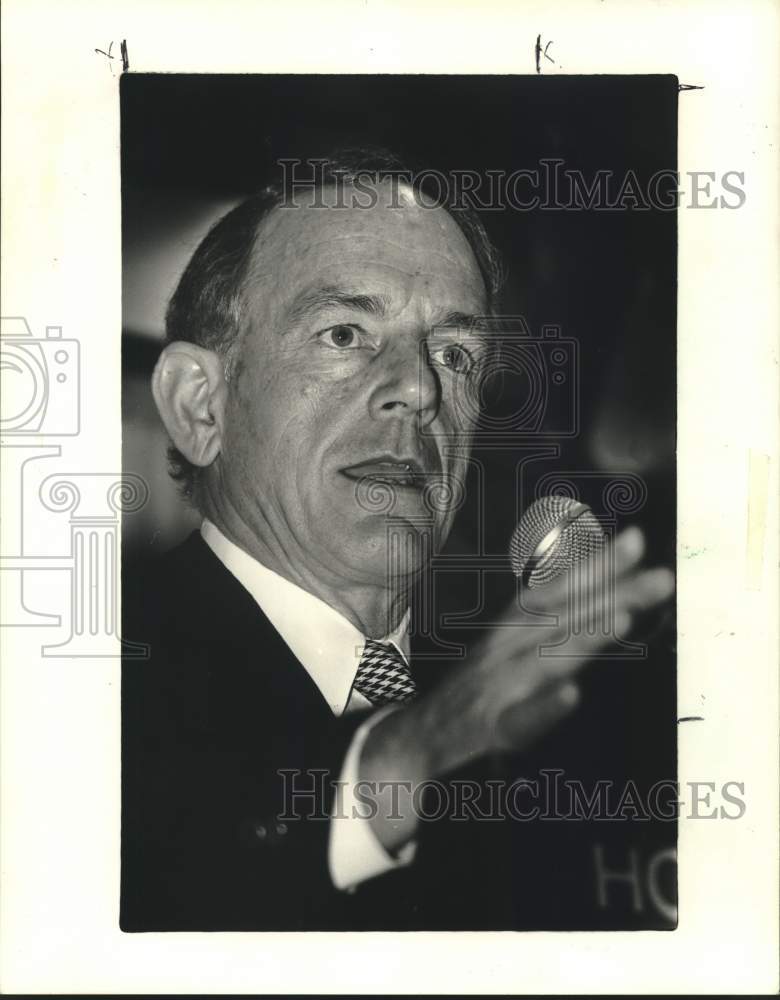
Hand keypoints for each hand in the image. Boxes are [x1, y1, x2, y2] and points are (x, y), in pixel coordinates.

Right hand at [359, 525, 673, 851]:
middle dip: (609, 592)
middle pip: (558, 614)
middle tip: (662, 578)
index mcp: (509, 631)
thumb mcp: (507, 655)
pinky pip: (519, 718)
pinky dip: (544, 706)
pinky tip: (571, 695)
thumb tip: (607, 603)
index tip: (638, 540)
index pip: (555, 588)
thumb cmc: (472, 694)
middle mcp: (502, 649)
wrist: (411, 740)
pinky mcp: (491, 729)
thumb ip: (553, 631)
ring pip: (544, 658)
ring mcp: (496, 687)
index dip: (593, 564)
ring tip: (623, 618)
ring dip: (582, 636)